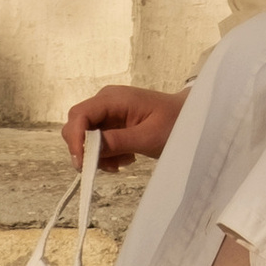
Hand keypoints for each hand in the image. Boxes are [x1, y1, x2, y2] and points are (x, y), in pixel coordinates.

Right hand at [64, 83, 185, 168]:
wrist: (190, 118)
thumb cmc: (175, 123)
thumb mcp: (149, 136)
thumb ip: (118, 141)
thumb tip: (89, 150)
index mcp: (113, 98)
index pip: (79, 115)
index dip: (75, 139)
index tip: (82, 163)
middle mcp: (105, 102)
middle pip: (77, 126)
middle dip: (86, 150)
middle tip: (108, 167)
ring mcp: (107, 113)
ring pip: (85, 137)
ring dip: (99, 155)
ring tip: (125, 161)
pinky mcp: (111, 124)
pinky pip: (97, 142)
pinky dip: (107, 155)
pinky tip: (127, 157)